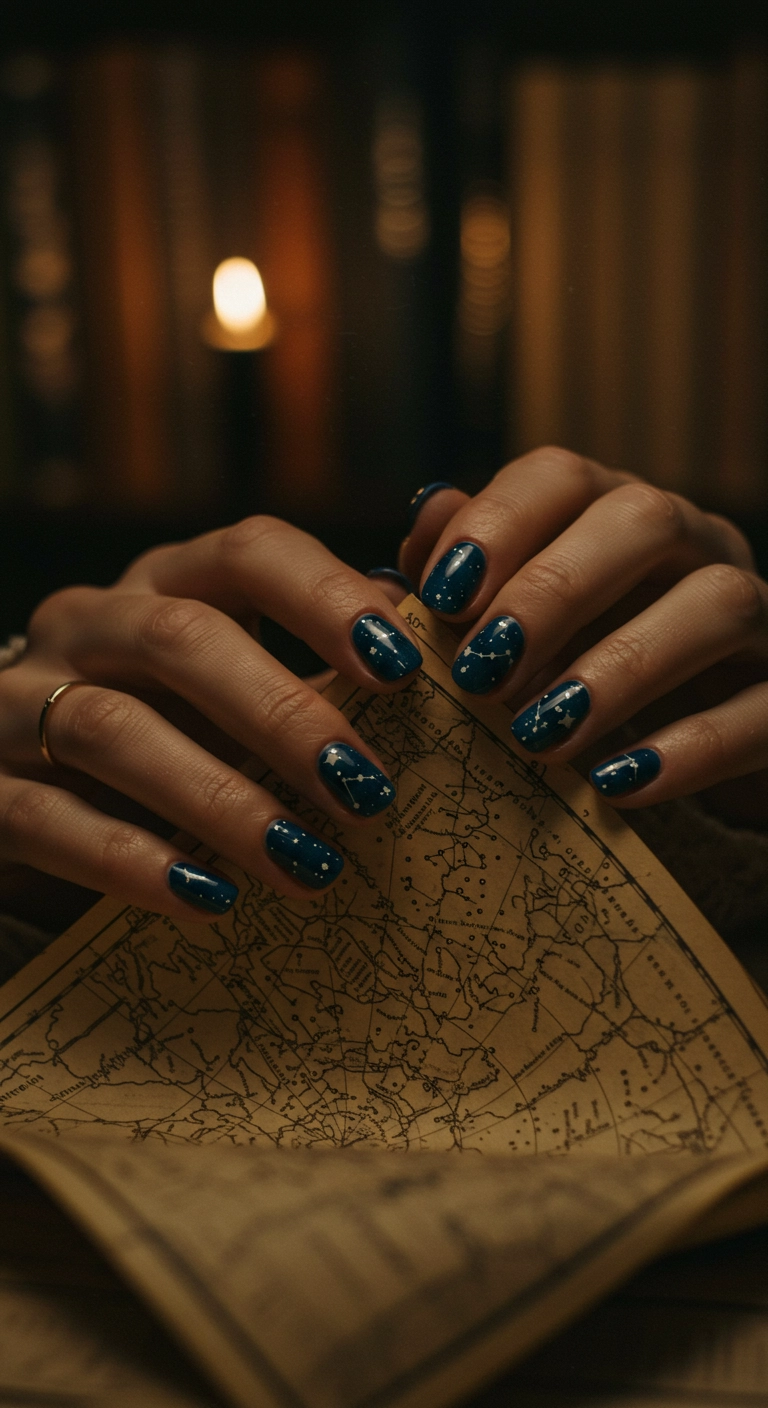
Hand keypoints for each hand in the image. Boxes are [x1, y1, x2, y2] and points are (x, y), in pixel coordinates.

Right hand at [0, 518, 422, 920]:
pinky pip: (48, 818)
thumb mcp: (243, 681)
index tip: (400, 666)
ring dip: (219, 796)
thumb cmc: (166, 729)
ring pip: (111, 729)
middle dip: (282, 711)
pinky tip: (207, 898)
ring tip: (305, 863)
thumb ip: (330, 640)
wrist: (26, 797)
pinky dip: (131, 860)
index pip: (248, 552)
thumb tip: (432, 591)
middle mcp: (88, 624)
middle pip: (180, 640)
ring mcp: (18, 701)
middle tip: (363, 788)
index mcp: (166, 584)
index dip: (325, 599)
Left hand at [401, 450, 767, 824]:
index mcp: (617, 516)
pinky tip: (616, 785)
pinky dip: (690, 749)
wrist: (701, 754)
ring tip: (541, 736)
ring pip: (718, 603)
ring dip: (621, 667)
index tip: (440, 596)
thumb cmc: (584, 676)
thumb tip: (426, 517)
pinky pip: (763, 710)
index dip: (499, 524)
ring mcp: (758, 618)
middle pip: (644, 519)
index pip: (563, 477)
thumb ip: (473, 577)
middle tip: (483, 669)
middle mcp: (696, 547)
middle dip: (554, 591)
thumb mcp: (522, 629)